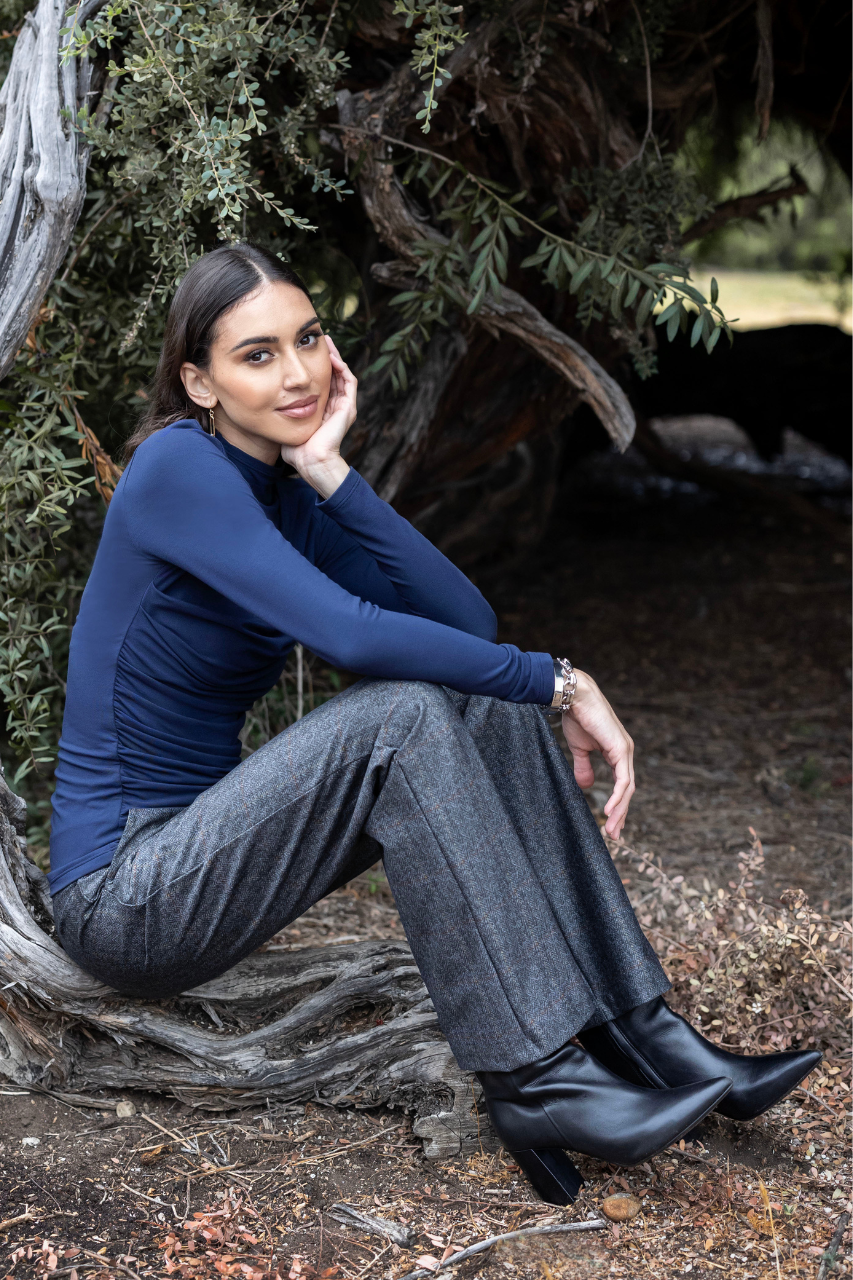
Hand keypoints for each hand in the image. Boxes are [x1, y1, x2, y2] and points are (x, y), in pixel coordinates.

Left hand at [280, 336, 356, 497]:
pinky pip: (349, 382)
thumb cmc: (295, 449)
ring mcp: (343, 407)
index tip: (302, 349)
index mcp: (321, 409)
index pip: (320, 380)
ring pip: (342, 374)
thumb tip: (261, 400)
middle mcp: (334, 406)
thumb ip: (278, 411)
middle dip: (325, 355)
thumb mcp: (284, 423)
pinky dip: (342, 367)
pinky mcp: (348, 408)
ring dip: (335, 356)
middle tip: (316, 337)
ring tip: (325, 341)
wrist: (310, 462)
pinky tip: (332, 356)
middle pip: (332, 373)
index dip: (313, 364)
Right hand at [561, 669, 634, 839]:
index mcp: (618, 753)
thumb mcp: (579, 749)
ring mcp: (625, 751)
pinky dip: (617, 797)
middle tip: (614, 835)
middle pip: (627, 790)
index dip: (617, 805)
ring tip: (612, 829)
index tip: (610, 824)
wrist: (574, 697)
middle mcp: (625, 753)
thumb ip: (584, 767)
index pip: (622, 785)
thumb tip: (586, 786)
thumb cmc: (577, 717)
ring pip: (627, 788)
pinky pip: (622, 779)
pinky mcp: (621, 749)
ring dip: (620, 810)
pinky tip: (610, 811)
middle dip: (620, 814)